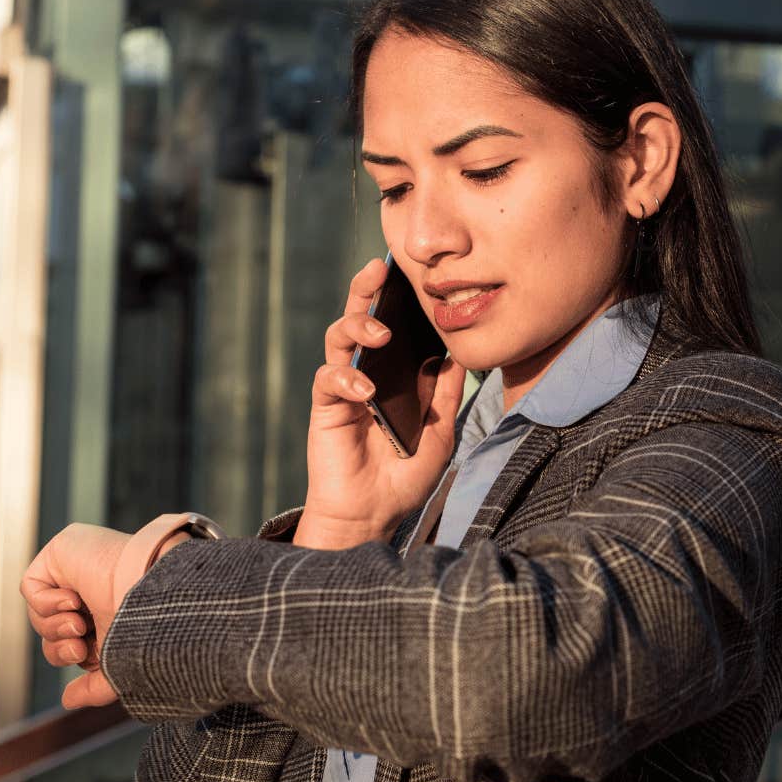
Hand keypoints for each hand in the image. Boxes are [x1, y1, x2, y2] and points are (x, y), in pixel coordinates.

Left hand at [20, 522, 142, 708]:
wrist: (153, 592)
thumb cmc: (148, 625)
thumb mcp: (118, 665)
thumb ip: (95, 688)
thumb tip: (67, 701)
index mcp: (108, 613)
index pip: (70, 642)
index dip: (70, 655)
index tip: (88, 656)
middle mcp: (92, 591)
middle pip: (51, 631)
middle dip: (59, 647)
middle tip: (79, 647)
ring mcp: (76, 570)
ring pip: (39, 613)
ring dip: (55, 626)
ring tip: (78, 623)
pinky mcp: (62, 551)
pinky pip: (31, 586)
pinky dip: (46, 603)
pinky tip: (73, 600)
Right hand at [299, 256, 467, 547]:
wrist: (373, 513)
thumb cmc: (404, 476)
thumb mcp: (440, 433)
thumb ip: (445, 396)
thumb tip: (455, 355)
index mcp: (394, 374)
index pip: (393, 326)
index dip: (398, 298)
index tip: (412, 273)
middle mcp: (367, 371)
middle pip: (360, 318)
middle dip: (365, 290)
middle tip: (377, 268)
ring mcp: (344, 387)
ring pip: (338, 338)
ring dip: (357, 327)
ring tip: (380, 334)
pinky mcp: (326, 407)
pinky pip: (328, 379)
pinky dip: (346, 377)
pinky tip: (365, 389)